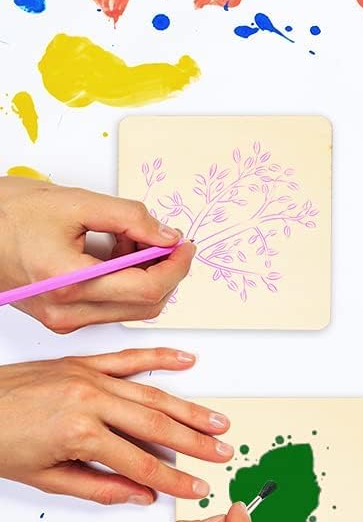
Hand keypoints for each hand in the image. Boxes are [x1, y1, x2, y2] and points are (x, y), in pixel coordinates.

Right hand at [0, 177, 193, 331]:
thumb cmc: (6, 212)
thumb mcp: (76, 202)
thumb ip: (129, 218)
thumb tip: (167, 235)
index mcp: (69, 282)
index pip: (146, 288)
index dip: (176, 267)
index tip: (185, 246)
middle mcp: (66, 311)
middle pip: (145, 306)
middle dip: (165, 273)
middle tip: (166, 240)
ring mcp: (63, 319)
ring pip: (130, 310)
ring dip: (144, 278)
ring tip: (130, 240)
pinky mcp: (60, 317)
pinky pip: (109, 308)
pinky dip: (124, 284)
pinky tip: (113, 254)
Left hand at [0, 348, 231, 504]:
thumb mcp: (44, 478)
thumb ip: (99, 487)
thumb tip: (139, 494)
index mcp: (80, 432)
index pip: (142, 463)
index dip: (174, 480)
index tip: (195, 487)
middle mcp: (89, 399)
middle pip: (158, 426)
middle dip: (196, 443)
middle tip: (222, 453)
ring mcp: (87, 376)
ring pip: (153, 393)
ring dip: (190, 409)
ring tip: (217, 422)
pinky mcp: (81, 362)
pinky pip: (128, 357)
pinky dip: (160, 358)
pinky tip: (185, 361)